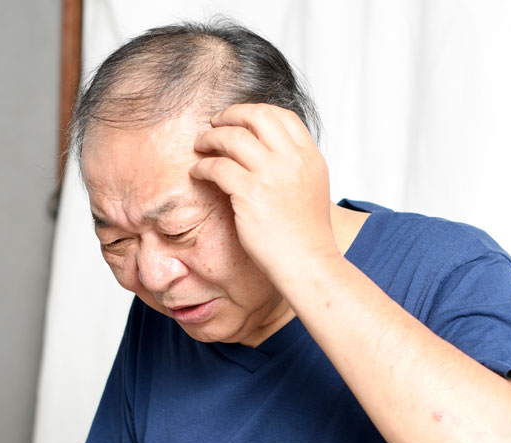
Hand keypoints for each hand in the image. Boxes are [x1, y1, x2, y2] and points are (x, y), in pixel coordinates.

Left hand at [190, 103, 338, 285]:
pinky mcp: (250, 193)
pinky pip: (218, 167)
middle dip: (230, 115)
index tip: (239, 119)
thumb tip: (271, 152)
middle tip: (214, 123)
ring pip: (233, 137)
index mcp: (310, 157)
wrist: (307, 262)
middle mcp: (292, 160)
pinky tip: (197, 172)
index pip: (283, 116)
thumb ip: (295, 166)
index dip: (256, 112)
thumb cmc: (306, 235)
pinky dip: (203, 166)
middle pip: (257, 116)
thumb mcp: (312, 188)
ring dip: (211, 137)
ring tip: (200, 145)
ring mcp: (271, 175)